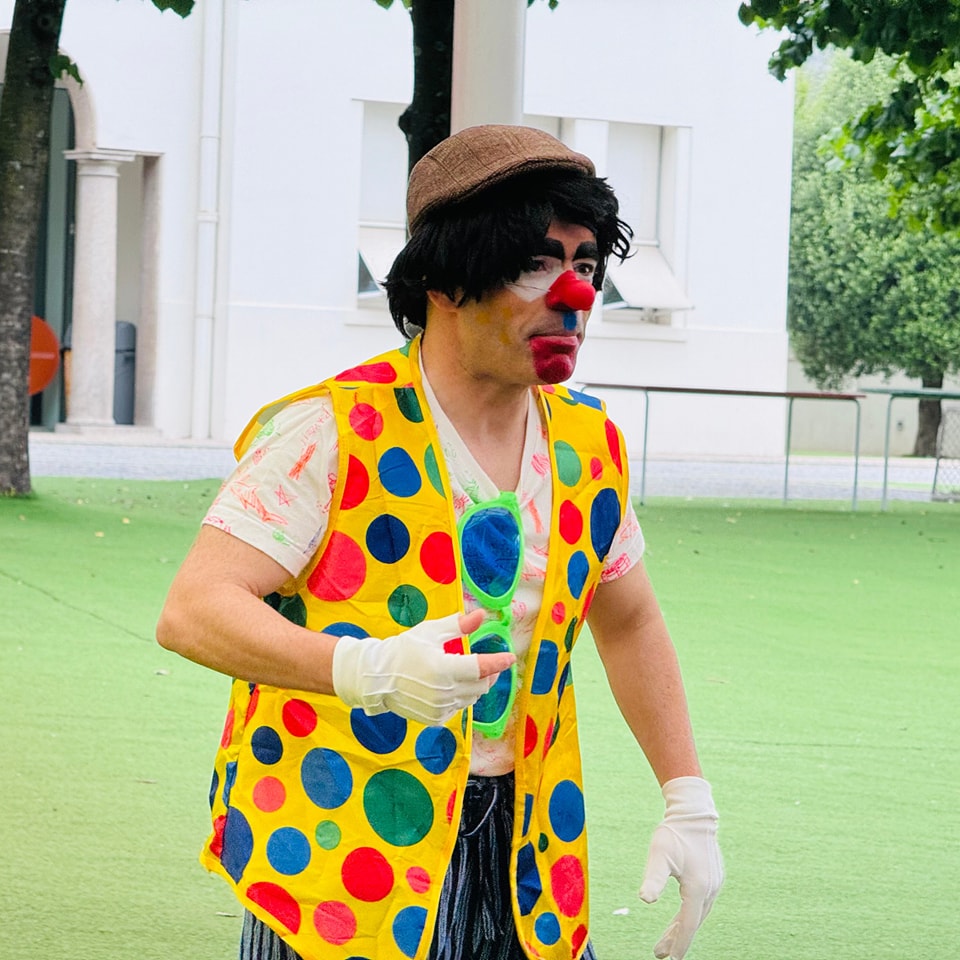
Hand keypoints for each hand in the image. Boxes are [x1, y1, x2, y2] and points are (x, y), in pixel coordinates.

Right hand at [331, 610, 514, 724]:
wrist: (377, 677)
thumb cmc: (404, 649)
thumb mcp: (430, 632)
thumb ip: (458, 626)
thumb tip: (482, 615)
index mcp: (443, 668)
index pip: (480, 667)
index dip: (498, 662)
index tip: (511, 657)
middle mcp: (444, 692)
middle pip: (481, 685)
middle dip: (489, 673)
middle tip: (487, 663)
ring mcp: (440, 708)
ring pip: (472, 697)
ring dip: (476, 685)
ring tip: (467, 673)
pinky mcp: (435, 718)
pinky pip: (459, 707)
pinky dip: (461, 696)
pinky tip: (451, 686)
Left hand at [639, 776, 723, 958]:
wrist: (693, 812)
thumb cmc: (674, 833)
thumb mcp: (659, 854)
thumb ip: (653, 877)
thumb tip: (645, 899)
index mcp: (697, 889)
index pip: (687, 924)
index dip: (678, 944)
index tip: (669, 959)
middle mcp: (709, 889)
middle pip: (692, 921)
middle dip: (677, 939)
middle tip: (660, 953)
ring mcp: (714, 883)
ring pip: (697, 913)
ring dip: (682, 927)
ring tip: (667, 939)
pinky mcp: (713, 877)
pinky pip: (701, 903)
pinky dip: (690, 913)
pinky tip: (681, 916)